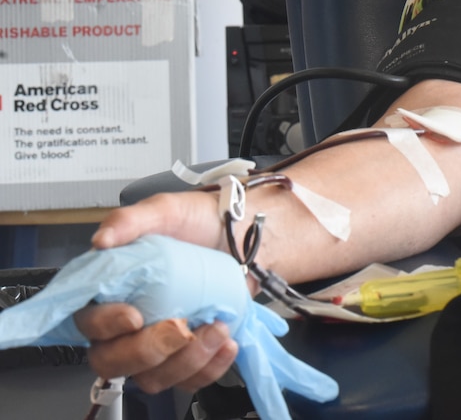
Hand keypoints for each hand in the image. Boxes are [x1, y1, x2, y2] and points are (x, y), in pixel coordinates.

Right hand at [78, 191, 235, 391]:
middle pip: (112, 360)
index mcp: (112, 290)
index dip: (104, 325)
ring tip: (217, 329)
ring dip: (186, 360)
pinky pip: (189, 379)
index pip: (87, 322)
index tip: (134, 316)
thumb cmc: (199, 222)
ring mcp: (160, 341)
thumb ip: (130, 220)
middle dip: (147, 351)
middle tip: (181, 328)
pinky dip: (209, 367)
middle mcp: (129, 323)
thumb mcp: (166, 209)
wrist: (246, 234)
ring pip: (153, 377)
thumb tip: (102, 239)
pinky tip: (226, 342)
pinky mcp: (189, 353)